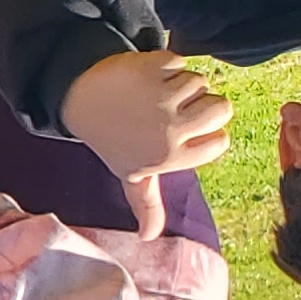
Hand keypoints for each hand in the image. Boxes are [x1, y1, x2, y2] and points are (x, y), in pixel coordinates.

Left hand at [60, 51, 232, 232]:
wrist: (78, 102)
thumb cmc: (113, 140)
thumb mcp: (131, 174)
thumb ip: (147, 204)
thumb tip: (150, 238)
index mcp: (171, 157)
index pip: (220, 141)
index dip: (205, 132)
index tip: (180, 132)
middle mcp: (169, 131)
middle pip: (221, 108)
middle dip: (202, 104)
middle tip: (173, 108)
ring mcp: (160, 99)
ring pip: (200, 81)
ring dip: (181, 82)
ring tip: (155, 93)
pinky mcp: (150, 69)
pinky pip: (180, 61)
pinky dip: (165, 64)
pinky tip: (146, 77)